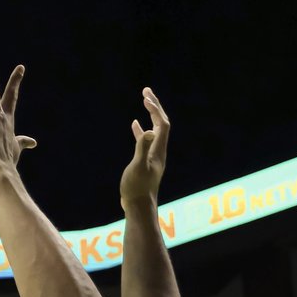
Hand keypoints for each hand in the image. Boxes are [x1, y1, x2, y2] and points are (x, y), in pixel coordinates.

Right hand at [120, 87, 169, 205]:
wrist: (138, 205)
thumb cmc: (136, 187)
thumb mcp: (138, 167)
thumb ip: (142, 148)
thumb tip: (149, 130)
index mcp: (159, 150)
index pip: (162, 124)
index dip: (155, 109)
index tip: (144, 97)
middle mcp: (159, 150)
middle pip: (161, 123)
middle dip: (155, 106)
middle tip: (146, 90)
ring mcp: (152, 155)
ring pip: (154, 129)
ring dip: (150, 114)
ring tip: (143, 100)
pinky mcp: (145, 160)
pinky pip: (145, 139)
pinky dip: (140, 129)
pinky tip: (134, 124)